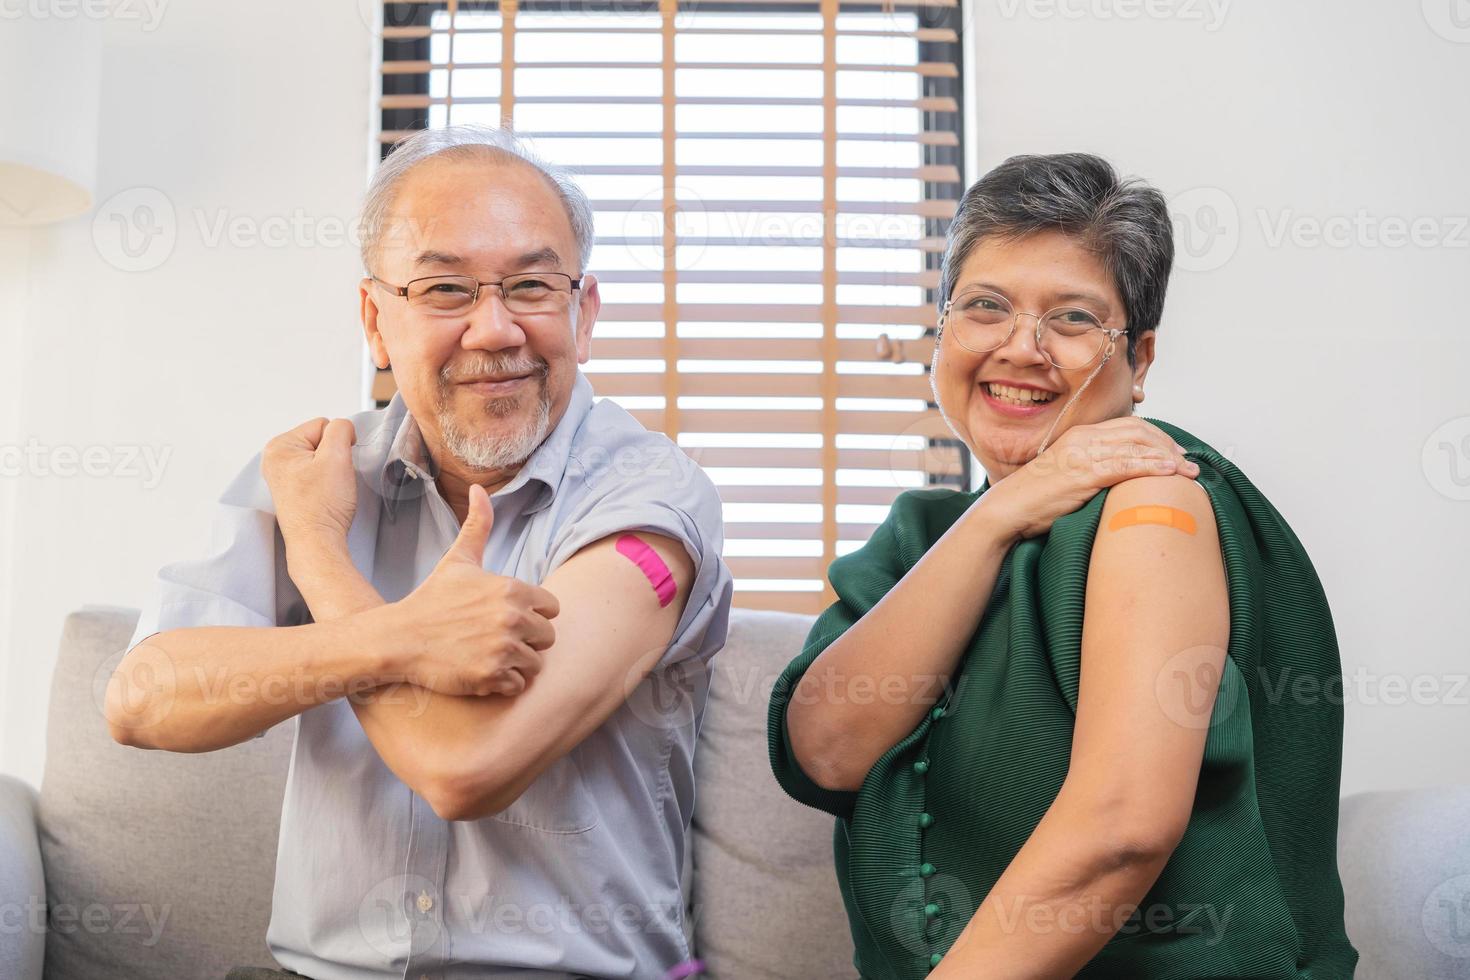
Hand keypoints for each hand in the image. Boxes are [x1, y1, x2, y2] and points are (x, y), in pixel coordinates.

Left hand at [261, 417, 358, 550]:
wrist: (317, 542)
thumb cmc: (322, 507)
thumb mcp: (337, 456)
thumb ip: (341, 429)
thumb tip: (342, 427)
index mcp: (279, 446)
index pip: (323, 425)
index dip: (338, 443)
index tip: (335, 465)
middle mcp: (275, 459)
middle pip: (320, 440)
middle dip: (333, 457)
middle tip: (331, 479)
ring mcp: (282, 475)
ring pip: (321, 457)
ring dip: (330, 470)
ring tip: (327, 489)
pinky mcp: (292, 489)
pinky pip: (317, 472)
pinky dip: (325, 481)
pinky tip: (323, 495)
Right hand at [389, 483, 559, 696]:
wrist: (399, 638)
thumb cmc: (431, 599)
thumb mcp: (458, 559)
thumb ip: (478, 525)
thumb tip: (480, 488)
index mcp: (512, 589)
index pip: (552, 608)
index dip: (534, 614)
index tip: (509, 618)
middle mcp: (513, 618)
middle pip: (547, 637)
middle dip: (528, 640)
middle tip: (499, 639)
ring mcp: (503, 649)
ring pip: (536, 663)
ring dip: (517, 663)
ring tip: (490, 655)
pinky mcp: (491, 676)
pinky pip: (518, 685)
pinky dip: (504, 683)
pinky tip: (483, 671)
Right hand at [977, 417, 1200, 542]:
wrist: (1008, 509)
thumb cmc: (1037, 497)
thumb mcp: (1068, 472)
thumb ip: (1093, 465)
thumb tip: (1122, 476)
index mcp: (1081, 434)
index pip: (1131, 426)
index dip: (1160, 438)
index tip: (1177, 454)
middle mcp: (1084, 438)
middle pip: (1140, 432)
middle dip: (1170, 447)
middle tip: (1189, 464)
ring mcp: (1083, 455)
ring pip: (1137, 447)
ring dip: (1168, 459)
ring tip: (1189, 472)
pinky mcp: (1083, 474)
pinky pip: (1125, 466)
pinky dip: (1150, 467)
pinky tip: (1168, 473)